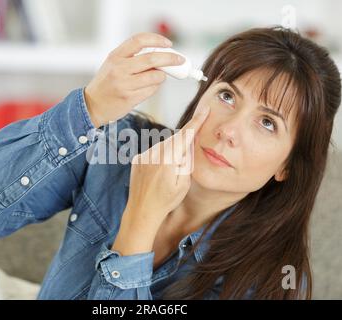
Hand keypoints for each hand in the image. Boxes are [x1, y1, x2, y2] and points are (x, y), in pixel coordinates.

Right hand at [84, 32, 185, 127]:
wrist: (92, 105)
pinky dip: (155, 88)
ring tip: (157, 77)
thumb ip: (134, 58)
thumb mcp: (114, 65)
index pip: (139, 40)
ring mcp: (124, 84)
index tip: (168, 44)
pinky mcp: (129, 98)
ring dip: (162, 76)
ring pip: (155, 76)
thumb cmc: (107, 83)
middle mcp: (119, 69)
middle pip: (152, 58)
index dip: (157, 40)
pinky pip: (151, 91)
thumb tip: (161, 56)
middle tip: (179, 60)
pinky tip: (148, 88)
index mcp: (116, 56)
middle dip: (170, 59)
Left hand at [112, 103, 210, 254]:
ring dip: (169, 155)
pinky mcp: (137, 159)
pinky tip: (156, 176)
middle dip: (181, 147)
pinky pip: (152, 153)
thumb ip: (187, 160)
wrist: (142, 211)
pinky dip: (158, 159)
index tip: (204, 109)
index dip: (197, 121)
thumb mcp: (184, 183)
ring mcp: (143, 155)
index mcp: (169, 158)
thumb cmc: (166, 201)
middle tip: (179, 169)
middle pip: (174, 140)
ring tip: (165, 177)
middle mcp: (154, 152)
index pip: (185, 134)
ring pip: (163, 146)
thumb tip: (186, 145)